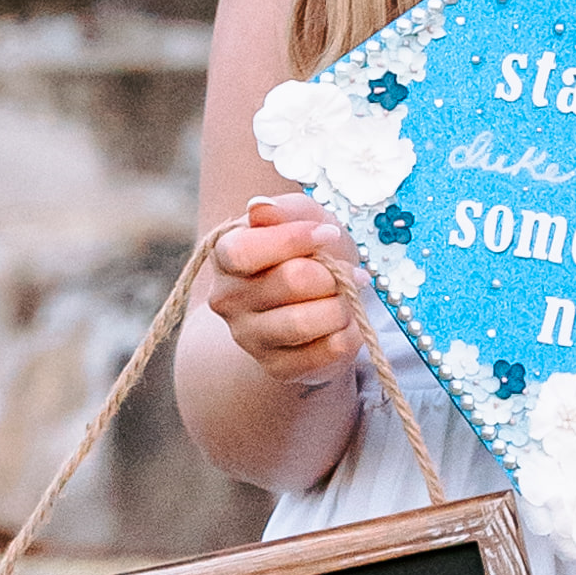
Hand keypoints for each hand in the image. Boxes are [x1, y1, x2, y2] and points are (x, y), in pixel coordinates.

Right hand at [207, 194, 363, 392]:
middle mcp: (227, 299)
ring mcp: (249, 338)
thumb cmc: (308, 253)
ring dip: (341, 304)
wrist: (313, 303)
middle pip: (290, 282)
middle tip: (346, 271)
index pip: (245, 251)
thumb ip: (284, 209)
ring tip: (346, 296)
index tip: (328, 233)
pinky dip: (350, 332)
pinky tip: (345, 322)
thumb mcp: (304, 218)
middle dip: (331, 272)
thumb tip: (260, 207)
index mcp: (225, 255)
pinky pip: (327, 350)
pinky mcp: (278, 367)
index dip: (295, 239)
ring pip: (307, 321)